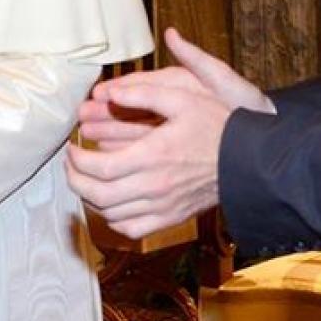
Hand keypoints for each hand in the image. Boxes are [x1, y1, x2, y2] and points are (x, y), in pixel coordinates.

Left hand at [67, 27, 273, 238]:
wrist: (248, 160)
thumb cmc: (216, 125)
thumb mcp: (182, 97)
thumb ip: (142, 93)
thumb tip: (110, 91)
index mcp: (152, 155)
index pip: (98, 168)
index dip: (76, 159)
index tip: (71, 147)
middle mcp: (154, 186)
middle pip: (97, 195)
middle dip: (75, 179)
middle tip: (71, 162)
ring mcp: (162, 207)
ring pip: (110, 214)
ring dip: (90, 198)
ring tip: (86, 178)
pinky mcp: (171, 218)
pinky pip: (131, 229)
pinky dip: (112, 220)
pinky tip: (110, 203)